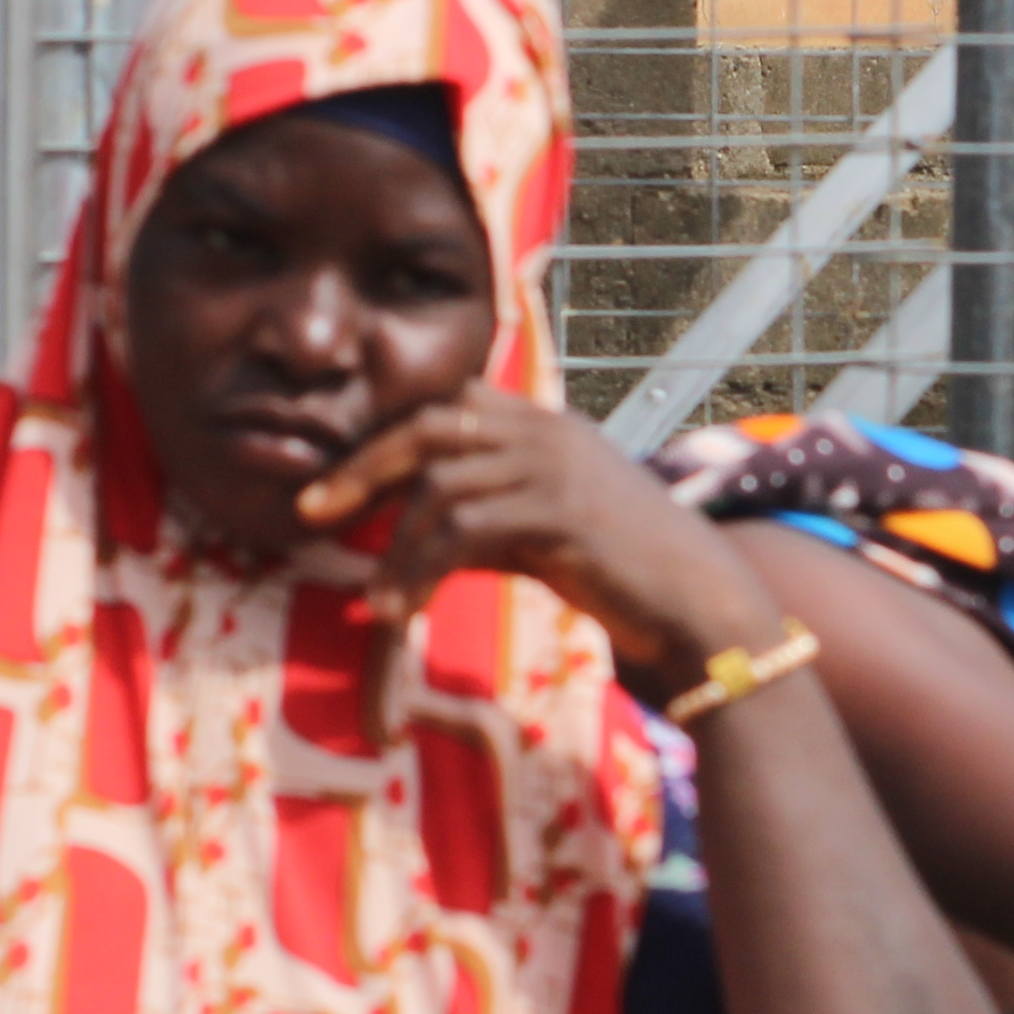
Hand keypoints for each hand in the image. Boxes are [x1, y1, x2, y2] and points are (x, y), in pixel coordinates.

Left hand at [297, 393, 784, 697]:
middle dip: (362, 467)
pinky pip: (462, 533)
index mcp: (545, 425)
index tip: (345, 487)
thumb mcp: (547, 531)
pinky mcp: (559, 511)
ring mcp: (555, 465)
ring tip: (377, 601)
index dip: (389, 440)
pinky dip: (420, 573)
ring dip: (396, 549)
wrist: (702, 603)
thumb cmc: (628, 573)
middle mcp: (546, 431)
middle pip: (429, 425)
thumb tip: (413, 537)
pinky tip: (403, 610)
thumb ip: (489, 517)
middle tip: (311, 511)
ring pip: (440, 487)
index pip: (447, 404)